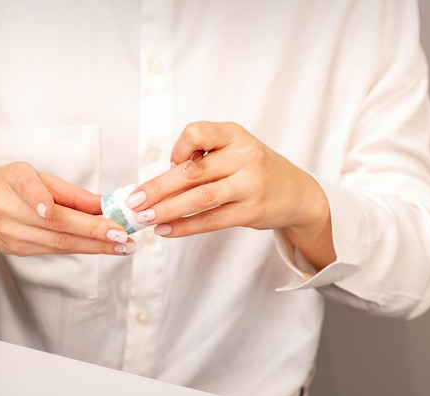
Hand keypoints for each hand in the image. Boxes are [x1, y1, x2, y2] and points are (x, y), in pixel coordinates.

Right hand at [0, 161, 134, 276]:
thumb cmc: (6, 185)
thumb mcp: (33, 175)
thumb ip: (68, 191)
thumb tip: (103, 203)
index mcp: (11, 180)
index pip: (28, 190)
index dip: (40, 200)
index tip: (51, 209)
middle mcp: (6, 208)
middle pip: (54, 224)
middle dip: (93, 232)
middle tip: (122, 235)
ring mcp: (10, 234)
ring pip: (58, 243)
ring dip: (95, 246)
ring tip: (123, 246)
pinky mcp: (16, 250)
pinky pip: (55, 249)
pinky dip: (83, 248)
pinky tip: (104, 247)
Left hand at [126, 122, 335, 268]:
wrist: (296, 193)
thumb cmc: (255, 169)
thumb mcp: (235, 149)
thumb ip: (204, 157)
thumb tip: (159, 181)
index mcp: (235, 135)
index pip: (199, 132)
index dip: (179, 147)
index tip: (171, 162)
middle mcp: (245, 157)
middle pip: (192, 173)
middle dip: (157, 188)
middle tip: (133, 202)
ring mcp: (250, 185)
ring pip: (199, 199)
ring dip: (167, 210)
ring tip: (144, 218)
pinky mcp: (251, 212)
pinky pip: (211, 221)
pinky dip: (185, 226)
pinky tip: (166, 230)